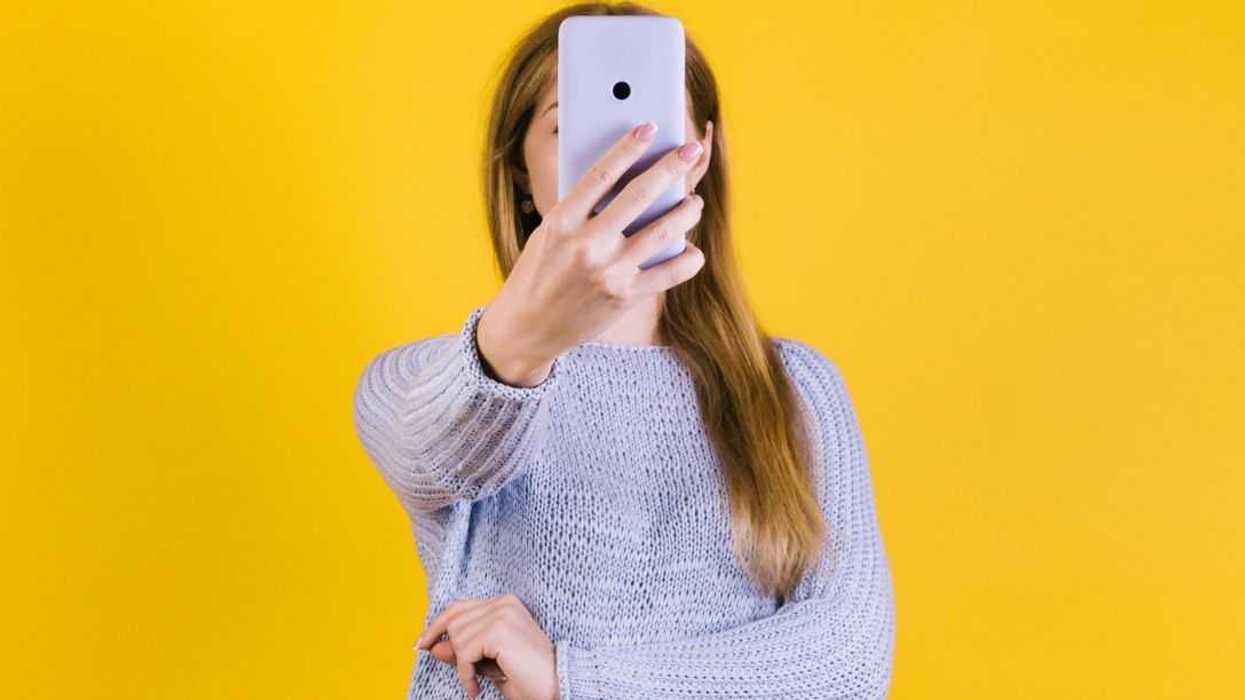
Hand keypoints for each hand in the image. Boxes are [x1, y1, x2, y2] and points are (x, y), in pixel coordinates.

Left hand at [415, 593, 558, 699]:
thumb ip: (463, 650)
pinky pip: (464, 652)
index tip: (422, 644)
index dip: (437, 626)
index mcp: (504, 604)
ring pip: (457, 637)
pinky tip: (475, 688)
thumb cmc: (527, 676)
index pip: (458, 607)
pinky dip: (465, 674)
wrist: (558, 685)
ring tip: (475, 683)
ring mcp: (502, 614)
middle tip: (461, 674)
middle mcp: (503, 603)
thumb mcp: (488, 663)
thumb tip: (432, 646)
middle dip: (449, 648)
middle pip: (453, 619)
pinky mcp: (498, 630)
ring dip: (462, 666)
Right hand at [476, 121, 707, 385]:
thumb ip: (583, 209)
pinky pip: (670, 272)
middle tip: (691, 150)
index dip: (629, 147)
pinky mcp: (625, 297)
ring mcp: (608, 272)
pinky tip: (691, 249)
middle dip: (671, 168)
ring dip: (686, 210)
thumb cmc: (540, 272)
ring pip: (663, 231)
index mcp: (561, 221)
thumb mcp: (549, 234)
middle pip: (639, 196)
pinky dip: (688, 258)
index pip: (601, 174)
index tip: (651, 127)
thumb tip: (630, 180)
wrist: (527, 327)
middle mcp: (586, 245)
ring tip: (693, 201)